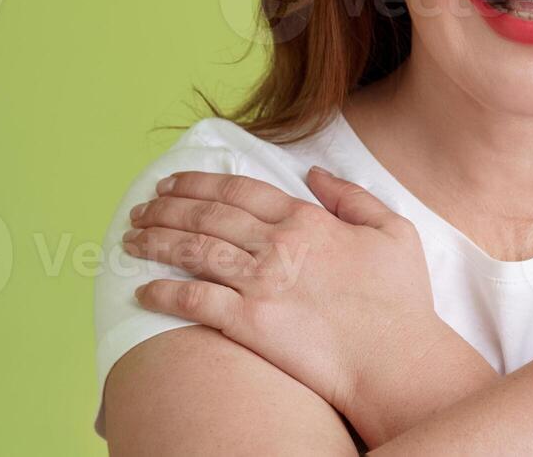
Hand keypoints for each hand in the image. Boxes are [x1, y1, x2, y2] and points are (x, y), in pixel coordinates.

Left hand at [122, 167, 480, 437]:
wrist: (396, 360)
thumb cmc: (401, 302)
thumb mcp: (393, 231)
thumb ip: (352, 197)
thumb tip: (316, 173)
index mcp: (307, 220)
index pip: (238, 190)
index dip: (199, 183)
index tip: (172, 183)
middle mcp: (278, 244)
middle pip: (207, 215)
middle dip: (166, 208)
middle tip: (140, 209)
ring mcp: (261, 283)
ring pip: (193, 251)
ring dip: (156, 242)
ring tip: (131, 239)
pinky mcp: (249, 323)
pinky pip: (195, 301)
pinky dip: (164, 293)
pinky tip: (142, 290)